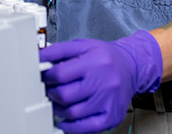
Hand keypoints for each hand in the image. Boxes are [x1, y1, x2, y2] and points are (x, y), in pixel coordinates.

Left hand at [39, 31, 162, 133]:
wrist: (132, 68)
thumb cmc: (106, 58)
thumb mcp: (84, 45)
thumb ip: (60, 50)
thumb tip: (39, 57)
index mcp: (95, 61)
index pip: (60, 73)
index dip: (46, 76)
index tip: (44, 76)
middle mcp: (104, 82)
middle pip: (65, 95)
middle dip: (51, 93)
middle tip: (50, 90)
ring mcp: (108, 101)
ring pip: (72, 112)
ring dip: (58, 109)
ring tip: (58, 101)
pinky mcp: (112, 116)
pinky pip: (86, 128)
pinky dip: (71, 126)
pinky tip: (67, 120)